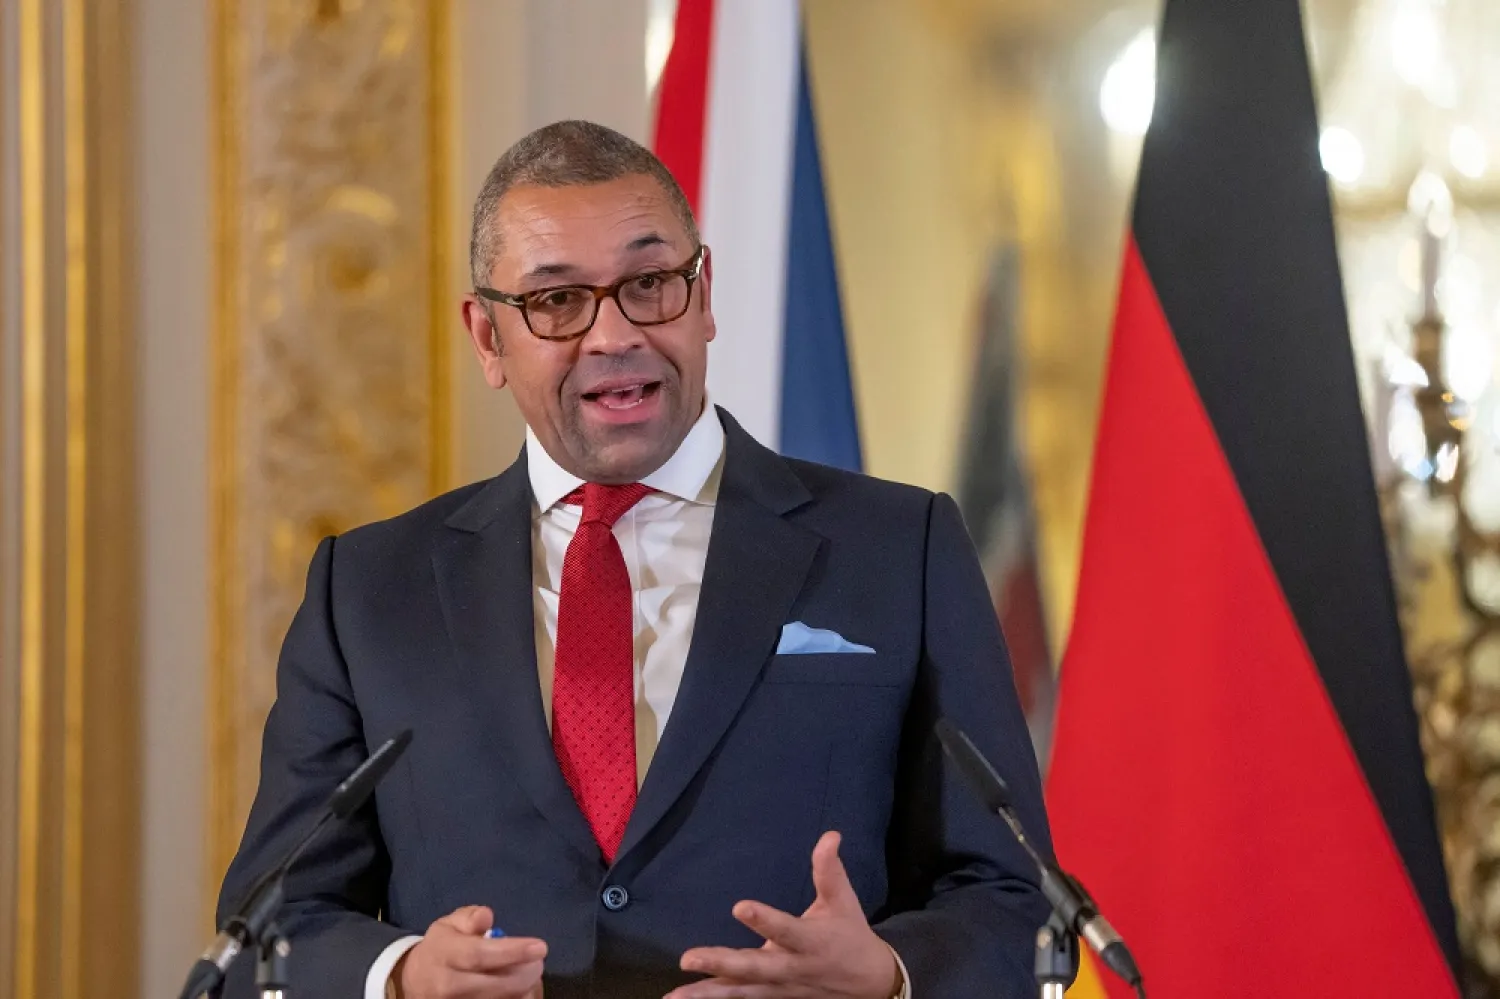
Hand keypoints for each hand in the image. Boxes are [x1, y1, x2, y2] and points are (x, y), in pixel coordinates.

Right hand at [394, 905, 545, 998]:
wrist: (416, 982)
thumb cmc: (441, 948)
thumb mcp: (448, 924)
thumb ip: (469, 917)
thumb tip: (486, 916)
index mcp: (445, 955)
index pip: (479, 955)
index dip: (512, 952)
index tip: (540, 947)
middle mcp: (449, 985)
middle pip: (498, 985)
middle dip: (527, 972)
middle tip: (536, 959)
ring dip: (524, 987)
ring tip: (524, 971)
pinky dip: (516, 997)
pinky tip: (517, 987)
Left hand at [666, 832, 900, 998]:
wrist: (871, 985)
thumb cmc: (850, 934)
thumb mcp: (844, 901)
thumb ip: (830, 870)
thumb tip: (830, 835)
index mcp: (810, 941)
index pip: (786, 929)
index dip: (764, 920)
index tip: (739, 906)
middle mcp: (793, 968)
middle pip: (755, 969)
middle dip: (722, 964)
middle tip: (688, 958)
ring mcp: (782, 989)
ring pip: (743, 993)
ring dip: (709, 994)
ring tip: (676, 996)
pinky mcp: (774, 998)